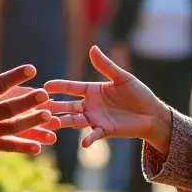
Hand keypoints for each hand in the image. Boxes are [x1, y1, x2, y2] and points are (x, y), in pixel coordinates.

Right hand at [0, 42, 53, 155]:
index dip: (15, 76)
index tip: (32, 69)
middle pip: (9, 108)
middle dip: (27, 102)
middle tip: (45, 95)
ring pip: (12, 127)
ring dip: (31, 123)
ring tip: (49, 117)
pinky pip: (7, 146)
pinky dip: (22, 147)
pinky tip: (39, 146)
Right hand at [44, 46, 171, 151]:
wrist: (152, 113)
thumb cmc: (138, 93)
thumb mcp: (122, 78)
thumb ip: (106, 66)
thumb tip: (92, 48)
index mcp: (92, 90)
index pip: (71, 88)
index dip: (59, 86)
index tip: (45, 86)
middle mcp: (90, 105)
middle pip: (67, 105)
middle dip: (54, 106)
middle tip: (39, 107)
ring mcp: (95, 119)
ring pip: (74, 120)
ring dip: (63, 121)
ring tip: (51, 123)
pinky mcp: (104, 130)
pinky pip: (93, 135)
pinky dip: (88, 139)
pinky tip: (84, 143)